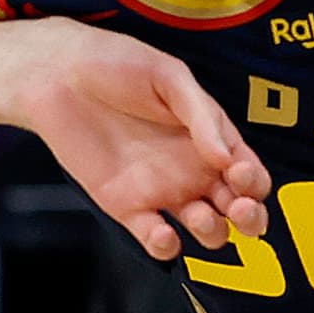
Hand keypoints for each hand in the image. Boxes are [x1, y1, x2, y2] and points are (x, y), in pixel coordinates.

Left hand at [7, 22, 272, 259]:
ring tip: (199, 216)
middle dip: (251, 219)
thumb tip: (228, 159)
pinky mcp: (127, 207)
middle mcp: (194, 169)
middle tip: (239, 209)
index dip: (255, 182)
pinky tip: (163, 235)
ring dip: (213, 234)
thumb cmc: (118, 65)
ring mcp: (163, 191)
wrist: (58, 75)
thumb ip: (202, 117)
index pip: (250, 173)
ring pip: (206, 231)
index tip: (238, 173)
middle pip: (238, 211)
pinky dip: (165, 247)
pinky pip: (157, 240)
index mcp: (212, 138)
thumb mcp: (170, 77)